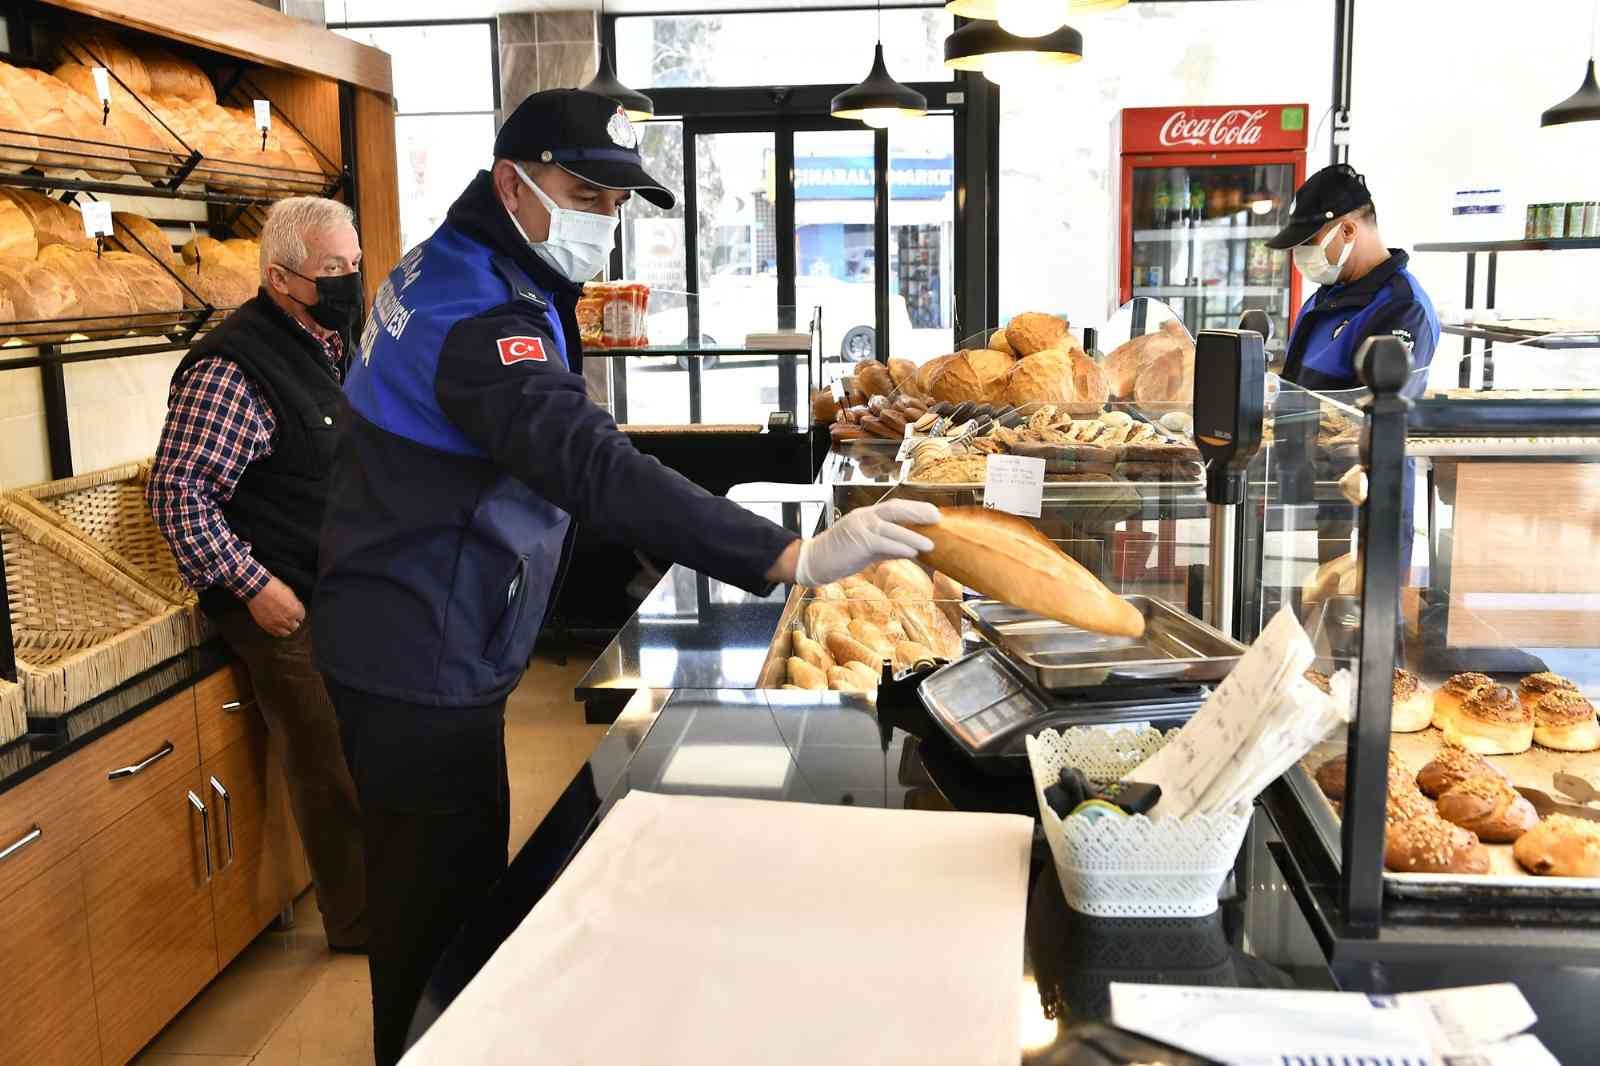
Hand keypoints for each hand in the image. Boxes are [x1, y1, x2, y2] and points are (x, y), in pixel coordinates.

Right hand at [249, 576, 305, 637]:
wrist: (257, 589)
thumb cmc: (273, 588)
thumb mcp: (289, 593)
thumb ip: (294, 603)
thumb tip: (295, 607)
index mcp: (295, 611)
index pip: (301, 617)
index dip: (298, 613)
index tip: (295, 610)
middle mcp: (287, 619)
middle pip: (295, 626)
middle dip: (293, 621)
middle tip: (291, 617)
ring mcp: (276, 624)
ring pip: (286, 633)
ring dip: (286, 628)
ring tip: (284, 623)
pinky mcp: (266, 626)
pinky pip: (275, 633)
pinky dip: (277, 630)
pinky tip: (277, 626)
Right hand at [793, 500, 939, 586]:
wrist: (813, 561)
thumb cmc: (839, 556)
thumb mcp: (867, 550)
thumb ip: (887, 547)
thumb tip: (909, 550)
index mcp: (866, 516)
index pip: (894, 507)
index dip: (914, 508)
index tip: (932, 512)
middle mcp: (864, 517)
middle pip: (895, 509)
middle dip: (918, 512)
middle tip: (937, 517)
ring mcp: (860, 527)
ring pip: (891, 527)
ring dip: (913, 536)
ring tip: (931, 544)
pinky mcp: (858, 541)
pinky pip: (883, 542)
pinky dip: (900, 547)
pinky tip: (913, 552)